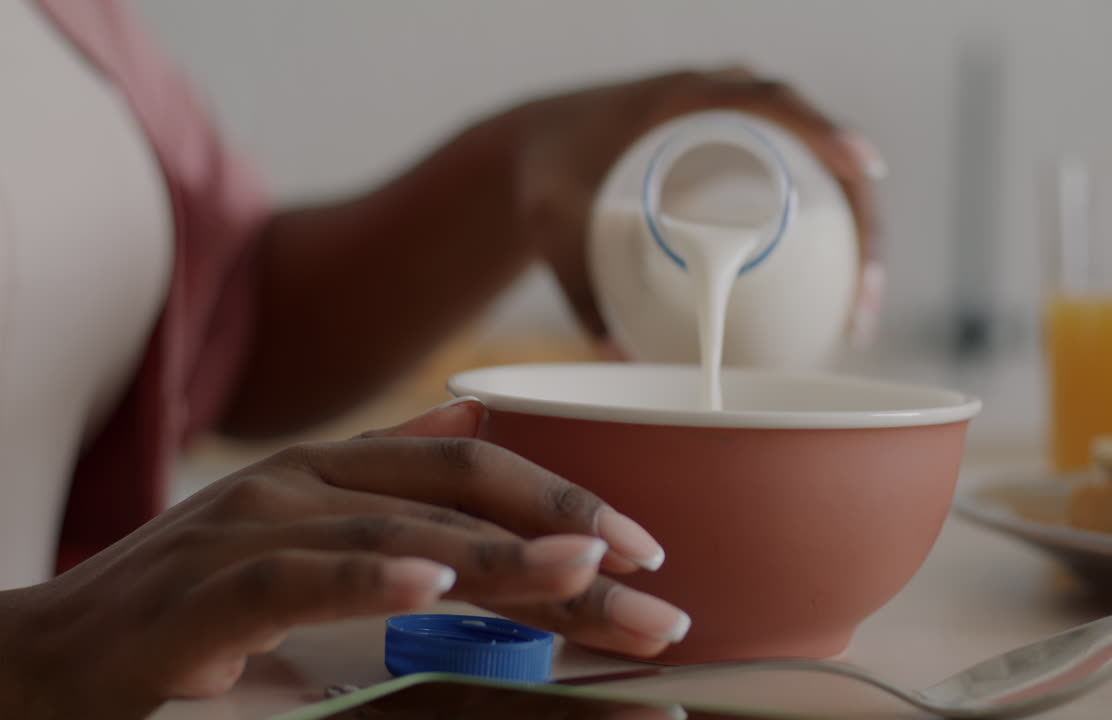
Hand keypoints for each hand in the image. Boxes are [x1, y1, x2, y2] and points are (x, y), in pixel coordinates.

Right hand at [0, 399, 684, 718]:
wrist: (49, 660)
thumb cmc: (194, 609)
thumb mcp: (306, 541)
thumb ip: (391, 493)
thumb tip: (478, 437)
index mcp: (337, 469)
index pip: (476, 463)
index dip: (567, 498)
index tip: (644, 548)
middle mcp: (304, 482)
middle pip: (464, 496)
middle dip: (567, 543)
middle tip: (655, 591)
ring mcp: (251, 526)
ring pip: (402, 530)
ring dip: (503, 558)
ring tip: (588, 576)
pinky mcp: (201, 589)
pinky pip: (298, 576)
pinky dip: (369, 574)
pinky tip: (434, 584)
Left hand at [509, 66, 885, 342]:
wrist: (534, 146)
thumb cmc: (545, 174)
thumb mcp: (554, 226)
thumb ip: (577, 290)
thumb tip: (618, 359)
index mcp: (684, 96)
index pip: (774, 102)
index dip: (828, 131)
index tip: (866, 169)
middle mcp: (722, 101)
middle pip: (818, 145)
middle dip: (858, 219)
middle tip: (860, 302)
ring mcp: (736, 125)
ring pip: (820, 169)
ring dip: (855, 232)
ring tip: (855, 314)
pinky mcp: (740, 153)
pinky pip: (803, 177)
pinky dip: (830, 225)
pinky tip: (845, 287)